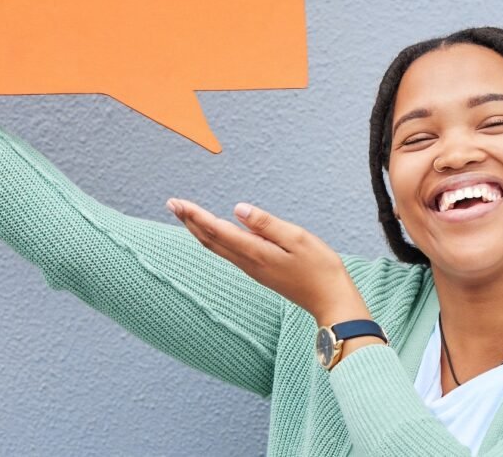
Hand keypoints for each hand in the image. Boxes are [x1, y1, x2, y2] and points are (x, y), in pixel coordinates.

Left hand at [166, 198, 368, 323]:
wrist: (330, 300)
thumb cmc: (320, 267)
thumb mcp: (297, 238)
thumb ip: (267, 224)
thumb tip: (238, 209)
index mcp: (256, 252)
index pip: (217, 230)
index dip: (195, 215)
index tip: (177, 202)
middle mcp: (248, 262)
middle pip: (210, 240)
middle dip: (189, 221)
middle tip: (172, 203)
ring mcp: (253, 269)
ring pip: (217, 247)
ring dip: (198, 230)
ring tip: (186, 215)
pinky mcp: (260, 271)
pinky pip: (228, 252)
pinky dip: (213, 239)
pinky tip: (213, 232)